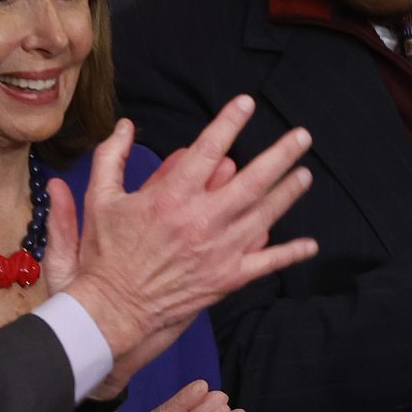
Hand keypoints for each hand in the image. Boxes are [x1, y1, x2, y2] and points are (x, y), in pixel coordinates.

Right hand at [40, 106, 317, 385]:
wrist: (114, 308)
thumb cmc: (106, 253)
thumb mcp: (101, 199)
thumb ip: (112, 157)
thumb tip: (126, 126)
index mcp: (172, 196)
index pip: (209, 150)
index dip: (229, 122)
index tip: (247, 103)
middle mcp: (203, 220)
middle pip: (252, 180)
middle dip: (281, 155)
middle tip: (302, 136)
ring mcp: (219, 250)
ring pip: (265, 215)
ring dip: (288, 193)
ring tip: (305, 175)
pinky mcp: (227, 278)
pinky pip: (266, 263)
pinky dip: (290, 254)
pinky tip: (310, 245)